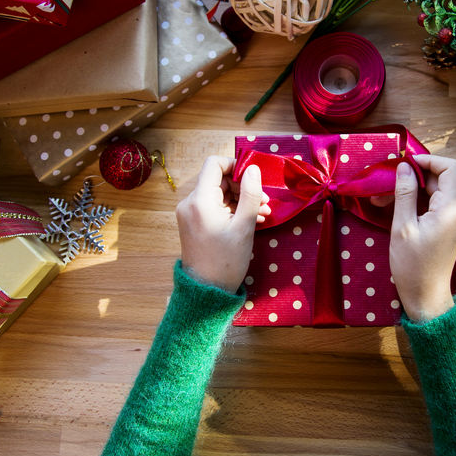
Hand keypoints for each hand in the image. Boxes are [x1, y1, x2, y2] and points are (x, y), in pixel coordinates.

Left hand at [176, 156, 270, 292]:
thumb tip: (253, 169)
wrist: (206, 291)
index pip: (214, 164)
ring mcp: (190, 213)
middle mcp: (190, 203)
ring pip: (218, 194)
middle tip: (264, 201)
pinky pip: (214, 207)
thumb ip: (250, 194)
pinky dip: (232, 210)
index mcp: (200, 200)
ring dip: (241, 199)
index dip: (235, 166)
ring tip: (262, 213)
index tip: (254, 179)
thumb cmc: (225, 260)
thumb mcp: (244, 226)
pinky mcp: (194, 223)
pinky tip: (251, 220)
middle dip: (243, 187)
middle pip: (218, 180)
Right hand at [389, 155, 455, 321]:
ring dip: (412, 190)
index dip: (428, 160)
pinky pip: (435, 205)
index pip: (449, 167)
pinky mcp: (450, 227)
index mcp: (451, 209)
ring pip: (435, 192)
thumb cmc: (412, 266)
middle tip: (385, 184)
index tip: (405, 164)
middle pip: (440, 179)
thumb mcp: (403, 227)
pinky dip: (417, 202)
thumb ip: (404, 193)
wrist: (425, 296)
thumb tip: (404, 166)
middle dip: (413, 176)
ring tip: (383, 198)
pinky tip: (395, 208)